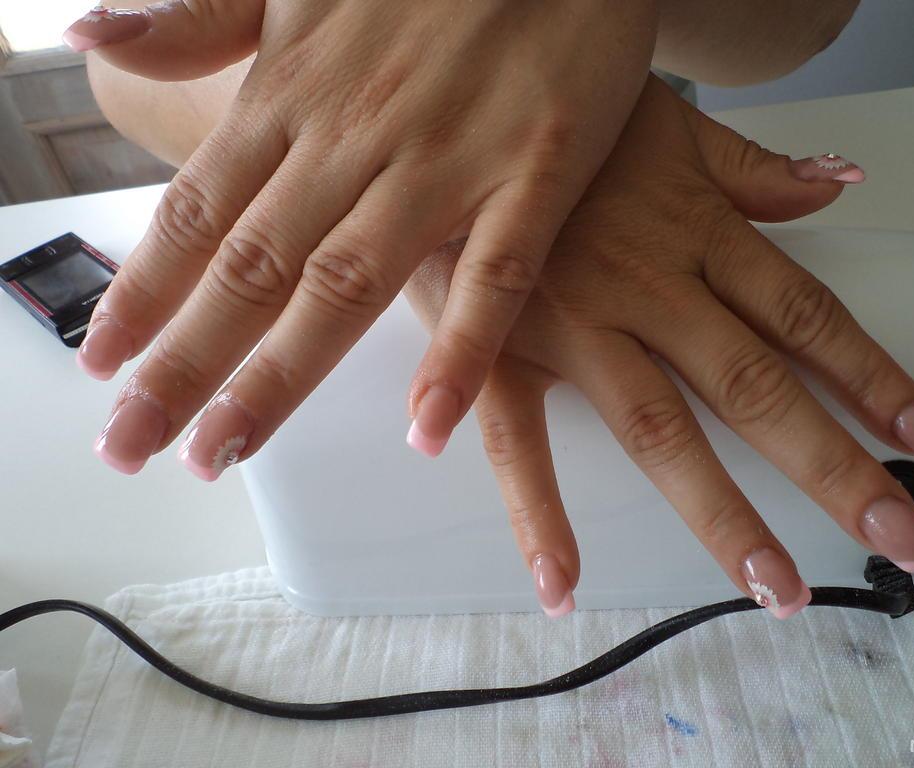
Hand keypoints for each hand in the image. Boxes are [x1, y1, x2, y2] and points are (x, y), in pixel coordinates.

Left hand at [68, 0, 656, 471]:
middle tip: (132, 445)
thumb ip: (201, 19)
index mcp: (297, 94)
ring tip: (227, 452)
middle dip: (184, 364)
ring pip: (349, 283)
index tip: (101, 367)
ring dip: (281, 377)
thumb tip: (90, 35)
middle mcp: (357, 136)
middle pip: (253, 269)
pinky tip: (427, 427)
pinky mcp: (538, 171)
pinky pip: (496, 274)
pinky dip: (461, 351)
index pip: (198, 213)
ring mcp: (449, 158)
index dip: (142, 294)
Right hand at [406, 75, 913, 617]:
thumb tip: (839, 184)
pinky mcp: (501, 353)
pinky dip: (538, 513)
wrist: (450, 124)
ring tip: (773, 585)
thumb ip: (755, 170)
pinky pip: (519, 440)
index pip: (802, 314)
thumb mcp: (672, 131)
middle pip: (754, 385)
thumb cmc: (564, 130)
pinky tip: (561, 583)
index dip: (871, 375)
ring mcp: (573, 327)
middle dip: (832, 464)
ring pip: (660, 428)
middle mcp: (646, 287)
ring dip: (722, 512)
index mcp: (694, 232)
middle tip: (898, 531)